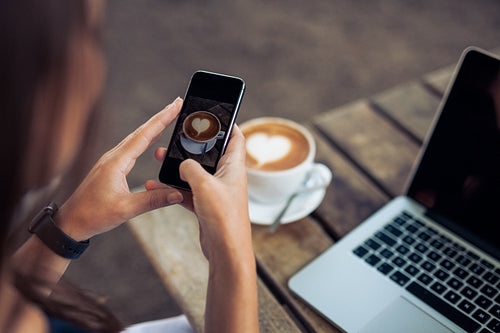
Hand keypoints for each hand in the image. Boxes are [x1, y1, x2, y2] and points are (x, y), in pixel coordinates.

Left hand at [56, 98, 183, 240]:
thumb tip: (177, 193)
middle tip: (176, 104)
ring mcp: (111, 161)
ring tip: (169, 117)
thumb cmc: (93, 215)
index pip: (144, 135)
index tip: (175, 105)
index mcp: (116, 162)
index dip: (162, 119)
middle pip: (141, 131)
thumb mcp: (126, 209)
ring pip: (136, 138)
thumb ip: (153, 200)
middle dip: (160, 117)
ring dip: (153, 127)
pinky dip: (145, 139)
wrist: (71, 222)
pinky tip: (152, 139)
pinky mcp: (111, 167)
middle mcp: (113, 157)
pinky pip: (131, 148)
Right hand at [147, 125, 252, 261]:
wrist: (225, 251)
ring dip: (178, 167)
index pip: (236, 138)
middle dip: (193, 146)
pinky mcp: (206, 206)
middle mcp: (226, 178)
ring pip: (195, 173)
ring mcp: (216, 192)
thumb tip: (183, 163)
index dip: (229, 124)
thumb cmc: (224, 217)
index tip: (216, 115)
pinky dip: (173, 188)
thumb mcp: (204, 185)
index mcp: (234, 167)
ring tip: (160, 158)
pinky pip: (188, 192)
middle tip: (177, 137)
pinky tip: (156, 186)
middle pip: (210, 154)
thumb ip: (191, 168)